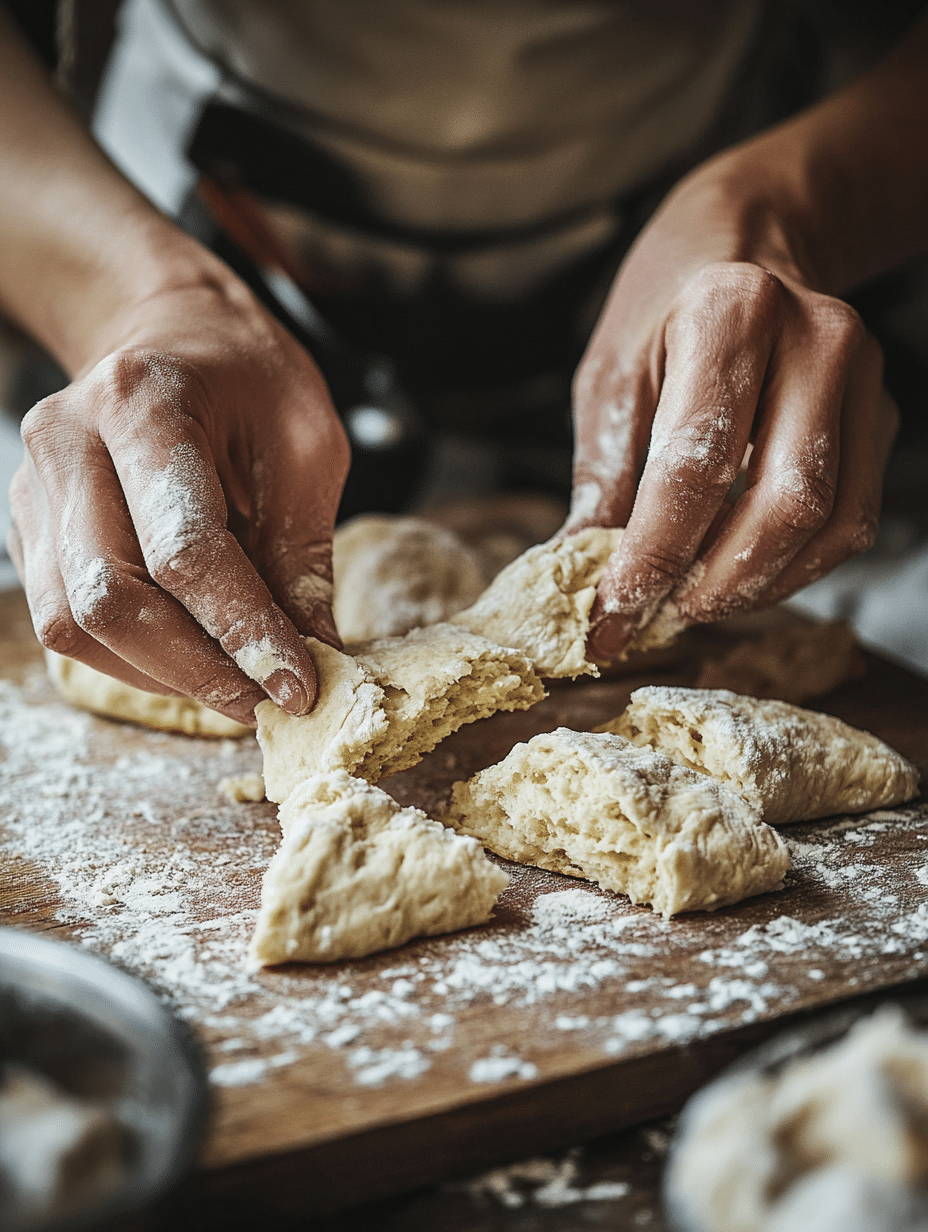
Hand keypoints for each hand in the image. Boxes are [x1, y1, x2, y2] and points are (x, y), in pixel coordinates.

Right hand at [8, 278, 349, 723]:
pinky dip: (131, 658)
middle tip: (265, 698)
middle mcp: (69, 443)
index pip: (183, 549)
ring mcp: (35, 486)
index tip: (298, 685)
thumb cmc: (249, 380)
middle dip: (196, 669)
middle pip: (111, 599)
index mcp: (146, 404)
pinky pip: (64, 620)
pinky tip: (189, 657)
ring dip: (161, 675)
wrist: (172, 334)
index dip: (242, 630)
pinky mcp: (29, 525)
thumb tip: (312, 657)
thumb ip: (303, 552)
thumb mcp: (306, 444)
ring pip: (75, 624)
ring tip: (234, 684)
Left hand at [569, 167, 897, 658]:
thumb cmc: (663, 310)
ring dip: (759, 585)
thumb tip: (576, 574)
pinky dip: (795, 566)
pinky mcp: (879, 414)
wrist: (745, 243)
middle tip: (660, 614)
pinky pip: (852, 519)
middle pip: (784, 504)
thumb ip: (602, 477)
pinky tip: (741, 571)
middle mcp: (817, 338)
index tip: (613, 614)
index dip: (653, 557)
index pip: (696, 466)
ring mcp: (861, 377)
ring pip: (831, 523)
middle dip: (715, 583)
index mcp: (732, 313)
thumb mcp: (611, 377)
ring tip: (695, 599)